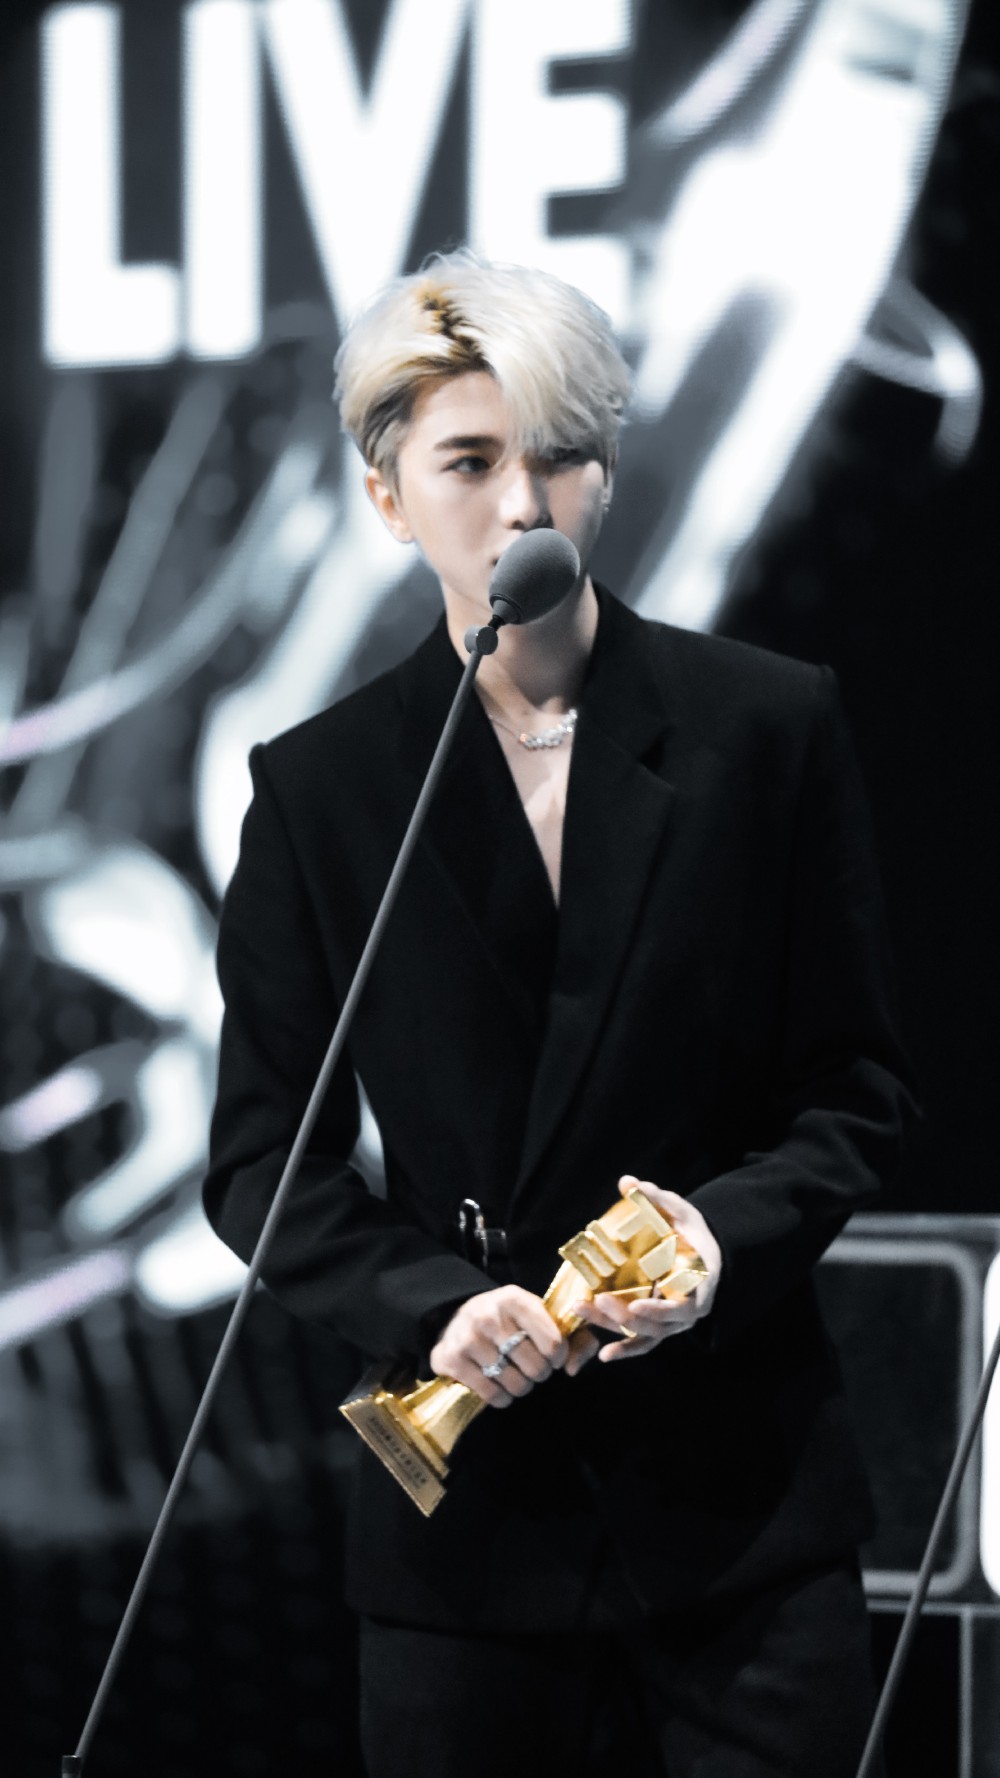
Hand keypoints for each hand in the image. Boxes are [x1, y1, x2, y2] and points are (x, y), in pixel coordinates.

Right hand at [430, 1284, 597, 1406]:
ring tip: (516, 1377)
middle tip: (532, 1369)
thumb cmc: (507, 1320)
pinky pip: (491, 1394)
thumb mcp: (537, 1316)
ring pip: (515, 1384)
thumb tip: (572, 1368)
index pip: (553, 1342)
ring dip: (521, 1387)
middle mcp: (490, 1315)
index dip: (558, 1357)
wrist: (456, 1318)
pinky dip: (501, 1398)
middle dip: (539, 1374)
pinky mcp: (453, 1359)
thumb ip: (573, 1337)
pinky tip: (499, 1387)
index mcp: (515, 1299)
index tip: (552, 1358)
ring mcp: (469, 1338)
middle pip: (535, 1366)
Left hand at [571, 1175, 721, 1363]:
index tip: (634, 1305)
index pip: (684, 1306)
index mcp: (702, 1284)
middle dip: (625, 1316)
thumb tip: (628, 1181)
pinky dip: (625, 1351)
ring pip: (645, 1334)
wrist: (701, 1251)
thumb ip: (656, 1198)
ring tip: (584, 1311)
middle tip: (596, 1300)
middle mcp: (689, 1310)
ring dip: (614, 1326)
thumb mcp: (680, 1211)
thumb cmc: (692, 1231)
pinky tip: (603, 1357)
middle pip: (657, 1325)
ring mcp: (673, 1322)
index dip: (660, 1311)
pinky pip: (643, 1344)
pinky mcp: (658, 1326)